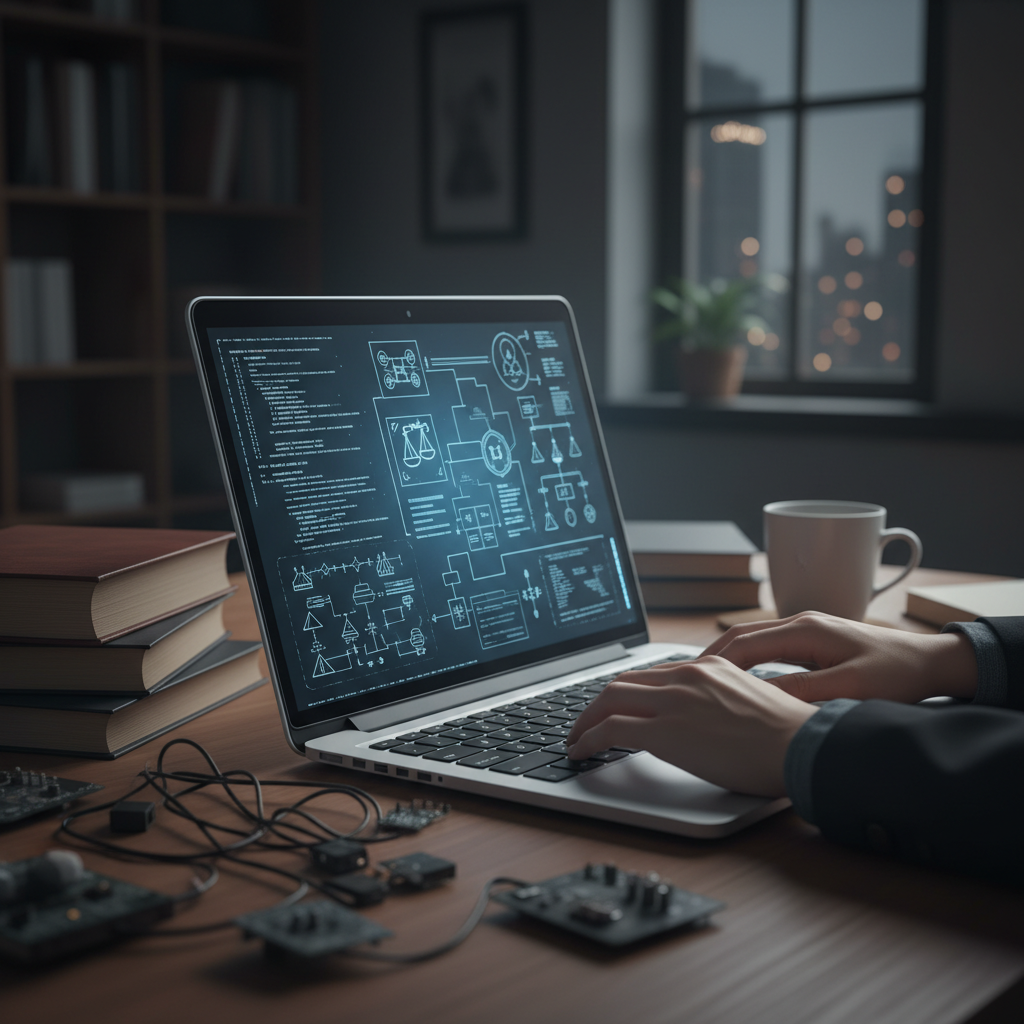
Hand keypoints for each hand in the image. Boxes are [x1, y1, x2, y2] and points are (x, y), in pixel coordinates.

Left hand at [565, 657, 817, 796]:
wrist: (802, 747)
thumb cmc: (790, 737)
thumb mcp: (751, 702)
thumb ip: (721, 701)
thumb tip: (704, 720)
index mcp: (708, 667)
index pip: (652, 673)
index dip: (626, 691)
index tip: (614, 706)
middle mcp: (687, 677)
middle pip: (623, 682)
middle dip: (597, 703)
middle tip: (585, 722)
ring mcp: (674, 701)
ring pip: (609, 699)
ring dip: (585, 720)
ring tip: (576, 738)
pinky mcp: (665, 731)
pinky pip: (611, 729)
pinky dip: (589, 738)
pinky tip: (582, 751)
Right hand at [702, 611, 978, 703]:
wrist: (932, 662)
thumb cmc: (898, 674)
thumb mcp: (849, 688)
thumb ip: (802, 692)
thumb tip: (758, 699)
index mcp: (805, 629)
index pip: (744, 643)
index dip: (713, 663)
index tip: (689, 682)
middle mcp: (801, 622)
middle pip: (740, 636)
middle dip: (709, 657)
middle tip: (682, 680)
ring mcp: (806, 628)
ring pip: (751, 639)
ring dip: (725, 658)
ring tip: (701, 681)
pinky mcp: (813, 639)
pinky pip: (767, 646)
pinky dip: (745, 659)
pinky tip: (738, 677)